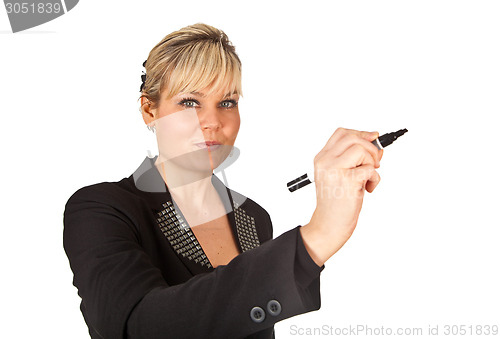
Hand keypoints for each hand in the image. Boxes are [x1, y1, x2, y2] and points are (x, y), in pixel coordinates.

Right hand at [300, 128, 382, 265]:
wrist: (329, 224)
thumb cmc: (336, 202)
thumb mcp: (339, 174)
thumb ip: (352, 158)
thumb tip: (375, 142)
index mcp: (322, 158)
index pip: (342, 133)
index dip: (360, 133)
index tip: (372, 139)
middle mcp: (325, 162)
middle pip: (353, 137)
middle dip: (370, 148)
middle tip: (374, 163)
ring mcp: (334, 170)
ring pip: (361, 149)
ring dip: (372, 162)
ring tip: (369, 176)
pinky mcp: (347, 181)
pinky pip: (369, 169)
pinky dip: (374, 178)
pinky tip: (368, 188)